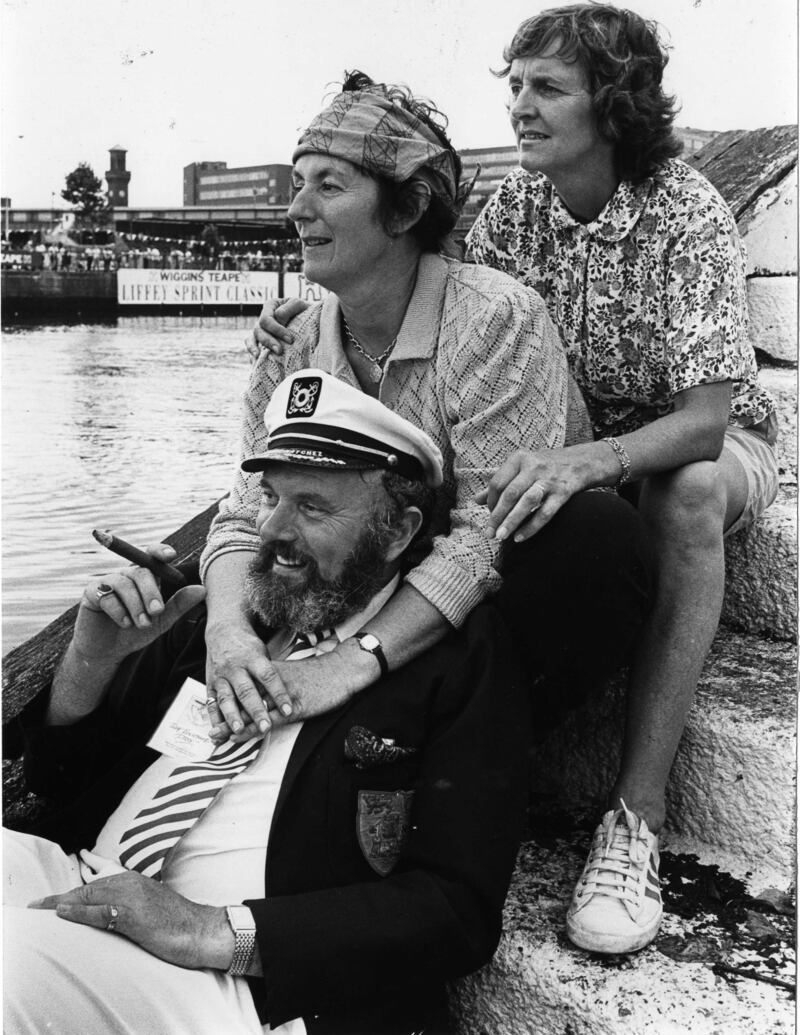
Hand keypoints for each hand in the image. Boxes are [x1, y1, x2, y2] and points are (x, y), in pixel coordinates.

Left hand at [29, 871, 232, 969]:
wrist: (201, 930)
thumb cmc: (178, 922)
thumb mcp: (152, 906)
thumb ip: (132, 902)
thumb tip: (111, 910)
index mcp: (136, 880)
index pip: (99, 878)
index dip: (75, 882)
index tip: (56, 887)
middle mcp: (131, 883)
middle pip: (89, 887)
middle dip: (61, 896)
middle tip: (38, 903)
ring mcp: (132, 897)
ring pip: (89, 896)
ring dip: (63, 903)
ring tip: (42, 908)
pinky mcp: (132, 914)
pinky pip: (99, 912)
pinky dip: (78, 912)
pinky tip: (64, 913)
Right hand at [75, 544, 205, 663]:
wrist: (108, 652)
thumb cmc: (136, 632)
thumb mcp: (162, 621)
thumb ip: (180, 605)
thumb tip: (202, 589)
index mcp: (145, 577)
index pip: (152, 556)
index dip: (160, 551)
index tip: (171, 555)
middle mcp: (126, 575)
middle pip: (141, 571)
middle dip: (151, 592)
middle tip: (157, 612)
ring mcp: (107, 582)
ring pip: (125, 583)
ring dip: (136, 606)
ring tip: (142, 625)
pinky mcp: (91, 593)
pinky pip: (106, 595)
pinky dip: (118, 610)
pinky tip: (124, 624)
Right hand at [205, 618, 293, 740]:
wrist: (224, 631)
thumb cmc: (249, 647)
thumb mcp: (263, 653)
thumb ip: (268, 675)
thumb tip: (281, 699)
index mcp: (253, 658)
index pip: (268, 677)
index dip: (279, 694)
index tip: (288, 711)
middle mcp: (235, 667)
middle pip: (247, 691)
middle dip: (256, 711)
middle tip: (266, 727)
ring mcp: (220, 676)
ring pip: (226, 698)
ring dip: (232, 716)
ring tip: (238, 731)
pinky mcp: (209, 683)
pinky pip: (210, 703)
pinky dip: (214, 719)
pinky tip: (218, 732)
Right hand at [244, 297, 308, 359]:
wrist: (311, 322)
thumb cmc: (307, 312)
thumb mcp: (300, 305)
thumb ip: (289, 308)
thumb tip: (278, 316)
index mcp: (271, 306)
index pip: (266, 319)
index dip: (276, 330)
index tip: (290, 340)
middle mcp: (264, 317)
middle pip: (258, 330)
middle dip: (268, 341)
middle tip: (279, 351)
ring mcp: (262, 329)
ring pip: (253, 338)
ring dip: (258, 348)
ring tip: (262, 356)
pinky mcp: (262, 341)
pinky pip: (252, 346)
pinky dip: (253, 352)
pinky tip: (257, 358)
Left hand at [477, 446, 597, 542]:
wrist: (582, 461)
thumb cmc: (545, 466)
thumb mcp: (522, 467)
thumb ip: (500, 482)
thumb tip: (476, 500)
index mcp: (519, 458)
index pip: (497, 482)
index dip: (491, 502)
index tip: (490, 516)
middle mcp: (533, 467)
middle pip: (509, 493)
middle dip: (497, 516)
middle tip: (489, 533)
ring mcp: (549, 479)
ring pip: (526, 503)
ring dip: (511, 521)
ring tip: (501, 537)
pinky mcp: (563, 492)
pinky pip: (545, 512)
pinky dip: (532, 527)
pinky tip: (520, 538)